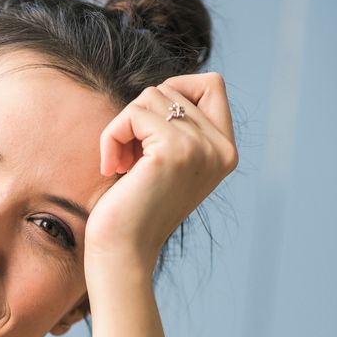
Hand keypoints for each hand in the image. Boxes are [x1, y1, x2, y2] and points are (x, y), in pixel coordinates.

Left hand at [84, 73, 238, 275]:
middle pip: (173, 89)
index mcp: (225, 152)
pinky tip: (111, 167)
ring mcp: (201, 149)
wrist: (124, 252)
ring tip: (121, 164)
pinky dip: (112, 136)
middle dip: (140, 116)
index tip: (148, 129)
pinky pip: (134, 114)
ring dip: (124, 126)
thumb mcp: (168, 162)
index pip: (212, 84)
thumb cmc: (135, 209)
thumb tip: (164, 89)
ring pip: (152, 96)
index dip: (174, 91)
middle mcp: (220, 149)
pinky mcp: (174, 152)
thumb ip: (178, 126)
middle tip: (128, 157)